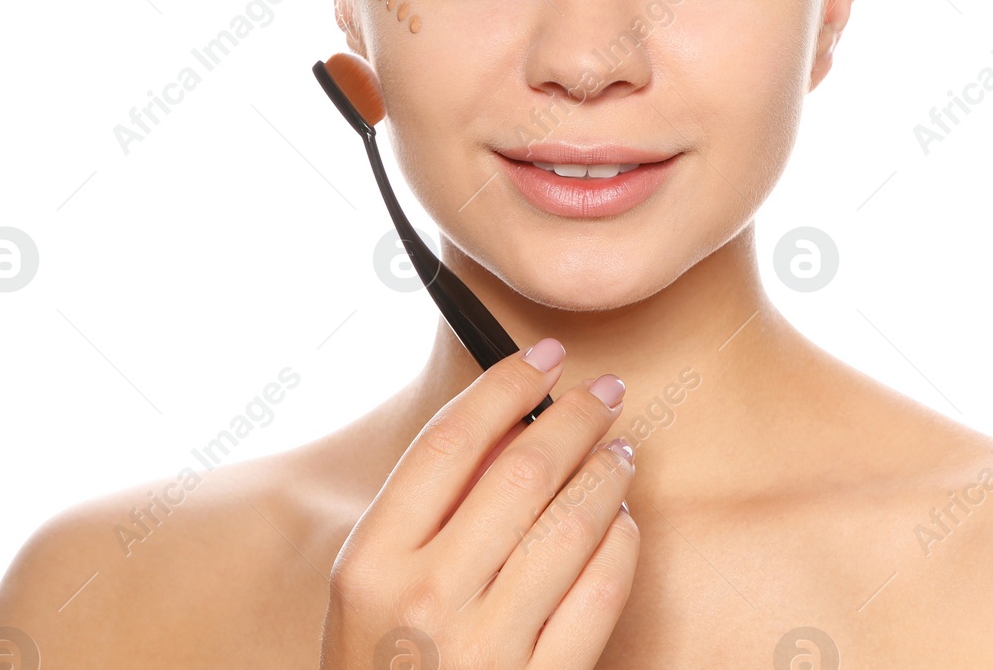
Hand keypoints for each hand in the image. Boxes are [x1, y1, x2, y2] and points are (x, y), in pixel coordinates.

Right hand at [321, 339, 638, 667]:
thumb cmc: (384, 669)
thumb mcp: (368, 592)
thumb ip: (425, 511)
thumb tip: (508, 419)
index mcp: (370, 562)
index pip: (448, 443)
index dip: (505, 385)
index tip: (543, 356)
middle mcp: (425, 600)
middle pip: (520, 472)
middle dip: (574, 417)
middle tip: (604, 391)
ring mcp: (486, 649)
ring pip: (571, 525)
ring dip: (607, 473)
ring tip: (620, 449)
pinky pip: (601, 593)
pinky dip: (622, 543)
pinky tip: (624, 522)